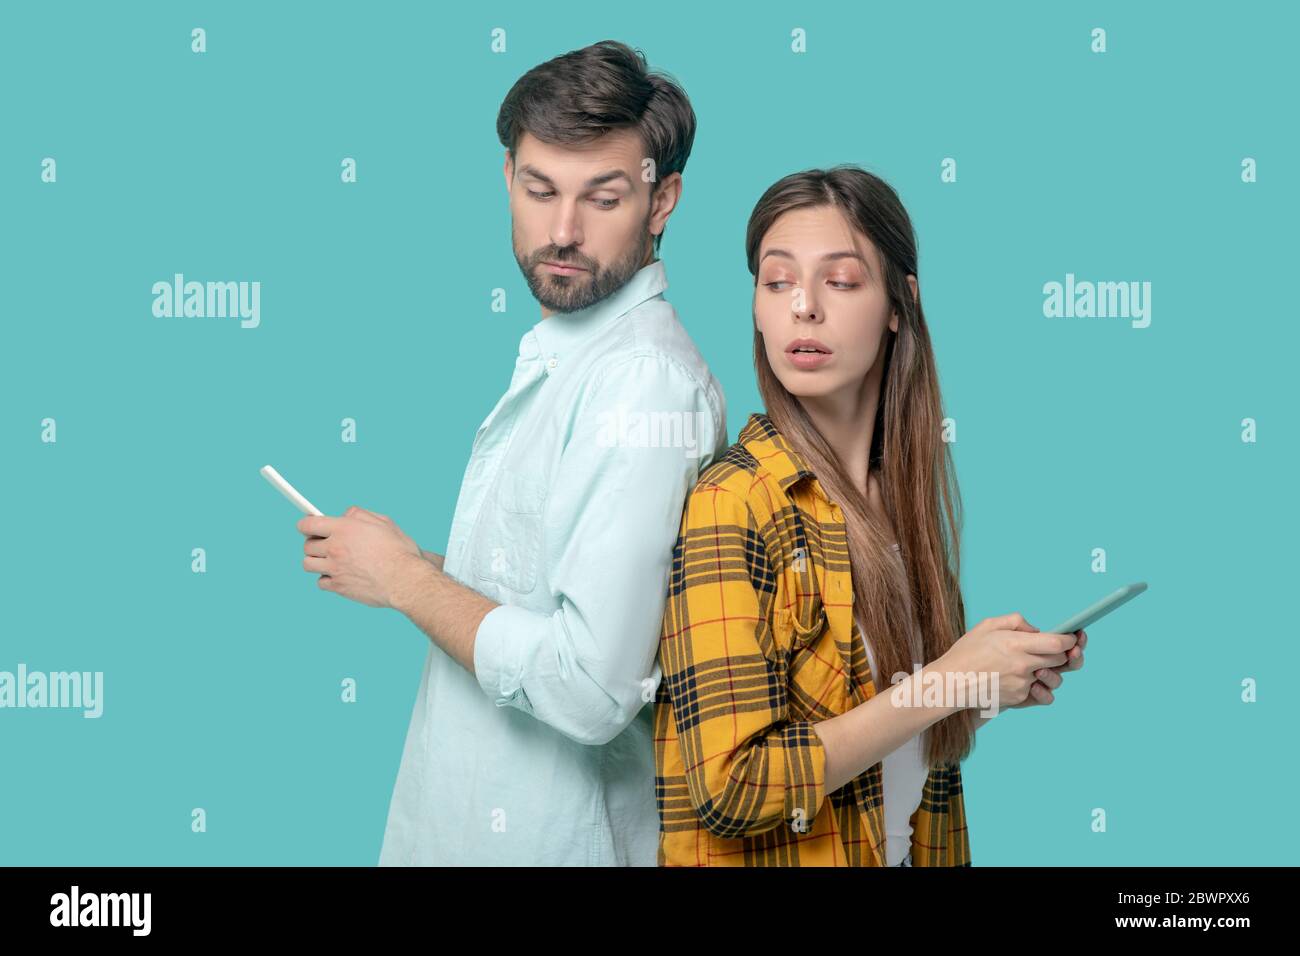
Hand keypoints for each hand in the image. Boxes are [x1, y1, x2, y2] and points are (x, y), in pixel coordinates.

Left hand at [297, 506, 422, 608]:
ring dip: (316, 562)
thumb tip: (346, 515)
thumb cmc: (400, 552)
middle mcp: (335, 547)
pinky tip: (340, 576)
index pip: (308, 524)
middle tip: (326, 545)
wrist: (405, 580)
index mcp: (345, 528)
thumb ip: (360, 515)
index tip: (307, 527)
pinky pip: (320, 582)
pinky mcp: (338, 587)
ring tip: (331, 561)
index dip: (306, 525)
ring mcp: (334, 568)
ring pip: (308, 564)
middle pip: (307, 545)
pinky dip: (327, 579)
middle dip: (314, 544)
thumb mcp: (384, 523)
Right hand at [937, 612, 1078, 710]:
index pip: (1058, 643)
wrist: (950, 683)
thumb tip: (1038, 630)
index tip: (1073, 636)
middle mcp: (1023, 665)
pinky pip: (1040, 693)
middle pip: (1060, 660)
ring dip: (1051, 671)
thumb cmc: (966, 652)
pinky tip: (1029, 681)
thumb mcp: (988, 625)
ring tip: (1039, 667)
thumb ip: (1017, 622)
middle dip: (1063, 654)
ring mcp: (1022, 684)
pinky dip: (1038, 687)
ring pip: (1054, 679)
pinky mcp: (1019, 699)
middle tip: (1058, 649)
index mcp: (1016, 644)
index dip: (1071, 639)